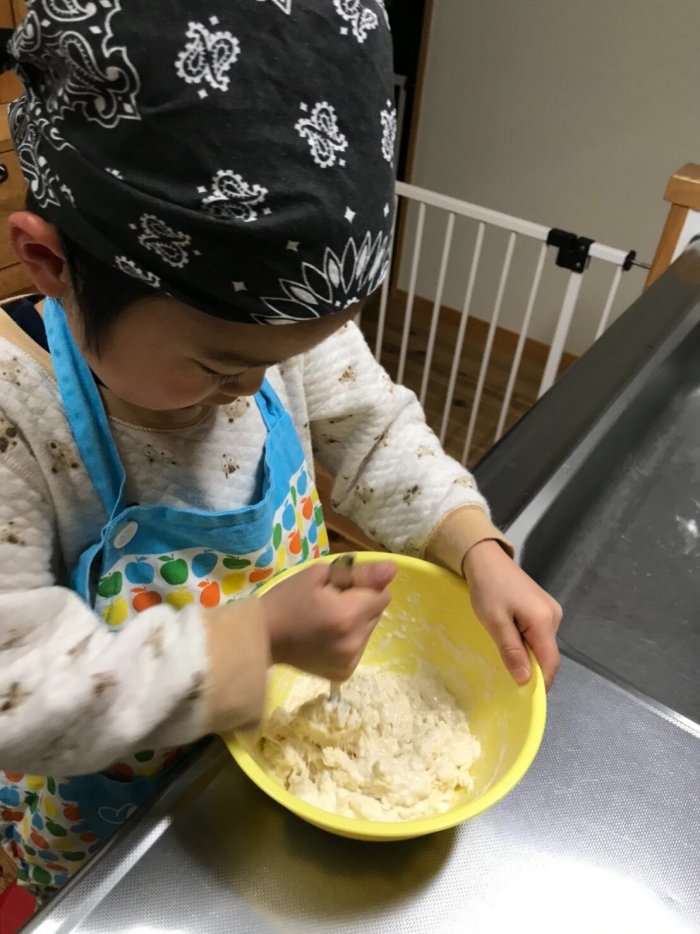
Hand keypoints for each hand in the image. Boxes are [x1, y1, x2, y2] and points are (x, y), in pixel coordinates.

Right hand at [259, 560, 395, 680]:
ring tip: (326, 621)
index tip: (341, 589)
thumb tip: (392, 570)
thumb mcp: (319, 575)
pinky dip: (347, 640)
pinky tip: (326, 637)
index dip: (364, 588)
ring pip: (368, 630)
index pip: (382, 595)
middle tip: (330, 604)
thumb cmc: (287, 600)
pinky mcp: (343, 673)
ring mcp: (350, 661)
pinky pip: (358, 648)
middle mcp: (354, 642)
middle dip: (360, 605)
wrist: (262, 637)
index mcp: (348, 615)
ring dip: (355, 623)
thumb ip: (359, 573)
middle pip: (376, 613)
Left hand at [462, 540, 561, 689]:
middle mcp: (553, 616)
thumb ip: (511, 651)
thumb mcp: (495, 622)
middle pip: (549, 654)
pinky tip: (512, 643)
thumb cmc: (488, 589)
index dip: (541, 683)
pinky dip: (528, 643)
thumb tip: (526, 680)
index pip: (550, 662)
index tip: (526, 697)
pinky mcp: (543, 608)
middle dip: (534, 670)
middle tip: (512, 681)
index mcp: (544, 620)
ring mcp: (550, 611)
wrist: (486, 559)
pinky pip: (539, 634)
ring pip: (544, 645)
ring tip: (509, 661)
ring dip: (529, 656)